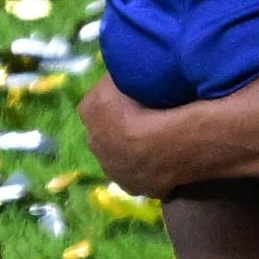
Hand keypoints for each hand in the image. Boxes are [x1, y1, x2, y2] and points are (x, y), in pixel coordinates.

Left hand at [79, 76, 180, 196]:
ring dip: (131, 149)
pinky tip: (163, 159)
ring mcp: (111, 169)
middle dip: (119, 127)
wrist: (170, 142)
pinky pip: (138, 174)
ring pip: (120, 155)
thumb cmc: (149, 102)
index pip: (98, 100)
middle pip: (106, 130)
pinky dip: (147, 168)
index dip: (115, 98)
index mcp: (89, 110)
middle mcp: (92, 142)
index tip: (134, 97)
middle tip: (144, 119)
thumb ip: (119, 76)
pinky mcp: (132, 187)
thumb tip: (119, 71)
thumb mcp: (129, 74)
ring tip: (156, 141)